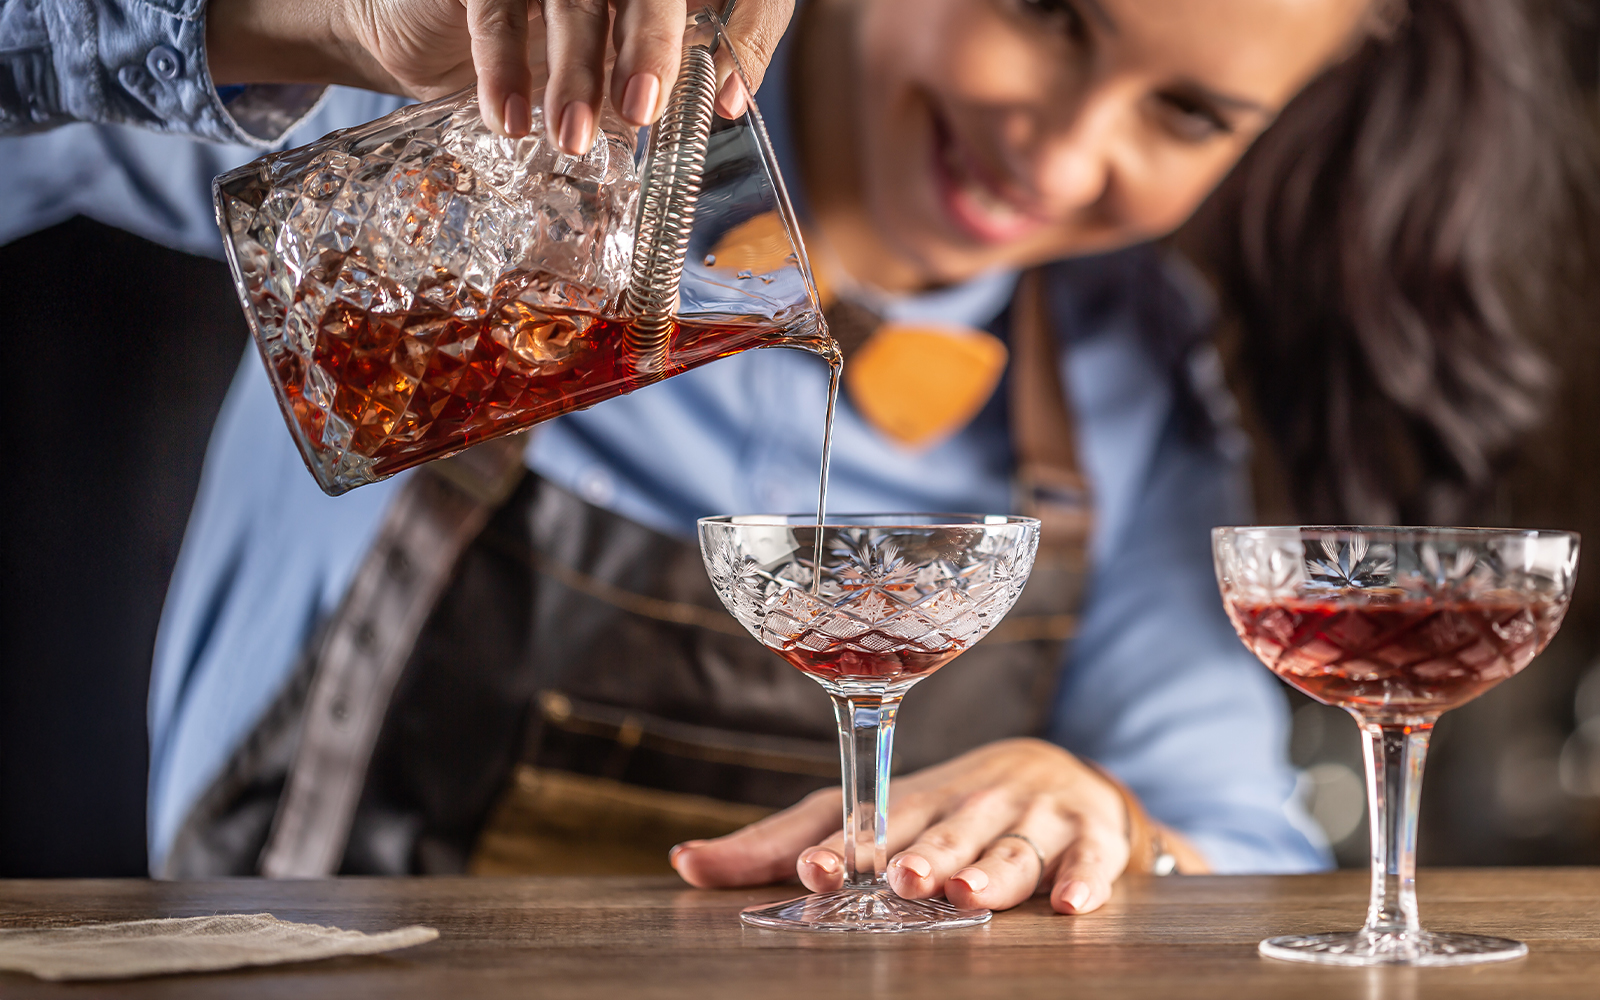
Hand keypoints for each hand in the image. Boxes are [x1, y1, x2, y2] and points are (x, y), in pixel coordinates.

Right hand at [207, 0, 795, 147]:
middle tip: (643, 109)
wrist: (427, 31)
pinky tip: (508, 122)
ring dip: (572, 70)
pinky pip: (496, 10)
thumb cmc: (543, 53)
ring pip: (572, 0)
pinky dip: (502, 67)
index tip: (729, 103)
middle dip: (648, 43)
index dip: (738, 36)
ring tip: (572, 138)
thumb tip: (725, 101)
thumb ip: (666, 72)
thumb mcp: (611, 68)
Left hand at [671, 738, 1157, 914]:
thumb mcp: (868, 821)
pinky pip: (1091, 857)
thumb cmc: (943, 810)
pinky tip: (1070, 904)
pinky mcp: (1089, 833)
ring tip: (967, 896)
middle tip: (901, 879)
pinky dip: (1084, 878)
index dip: (843, 843)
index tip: (816, 868)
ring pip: (1009, 845)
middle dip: (922, 855)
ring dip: (990, 870)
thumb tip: (683, 863)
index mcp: (908, 800)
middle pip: (943, 830)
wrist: (1063, 780)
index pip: (870, 819)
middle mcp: (968, 800)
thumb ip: (777, 845)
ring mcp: (1031, 814)